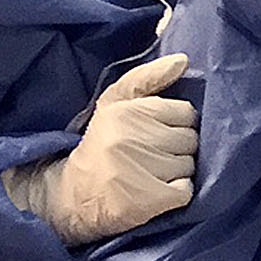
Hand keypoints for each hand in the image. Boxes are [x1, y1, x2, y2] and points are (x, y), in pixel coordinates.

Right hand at [18, 56, 196, 245]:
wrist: (69, 195)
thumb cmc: (101, 144)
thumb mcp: (115, 104)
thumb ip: (148, 78)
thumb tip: (182, 59)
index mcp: (127, 111)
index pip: (186, 112)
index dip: (174, 125)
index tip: (153, 134)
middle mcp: (133, 138)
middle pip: (191, 139)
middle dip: (176, 149)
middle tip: (149, 157)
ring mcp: (140, 170)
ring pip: (189, 166)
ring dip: (176, 172)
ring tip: (149, 174)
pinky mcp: (147, 200)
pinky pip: (185, 191)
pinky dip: (176, 194)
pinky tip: (154, 192)